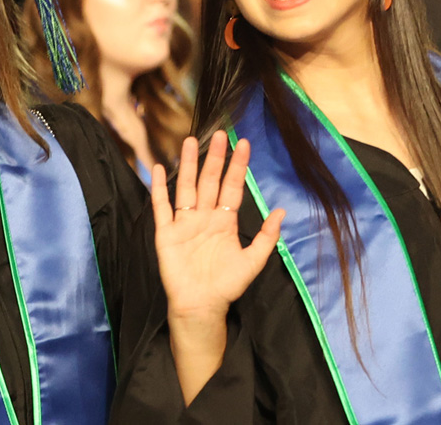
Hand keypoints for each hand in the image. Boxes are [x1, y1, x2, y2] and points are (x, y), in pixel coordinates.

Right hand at [151, 131, 283, 322]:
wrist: (200, 306)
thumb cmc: (226, 286)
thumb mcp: (253, 261)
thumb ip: (266, 236)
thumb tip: (281, 211)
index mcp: (224, 221)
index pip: (231, 187)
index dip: (237, 167)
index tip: (243, 144)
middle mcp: (204, 217)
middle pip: (209, 181)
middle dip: (215, 158)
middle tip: (220, 135)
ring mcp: (184, 223)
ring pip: (186, 187)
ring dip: (189, 165)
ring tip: (190, 142)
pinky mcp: (166, 232)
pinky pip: (162, 206)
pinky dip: (159, 188)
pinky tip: (160, 169)